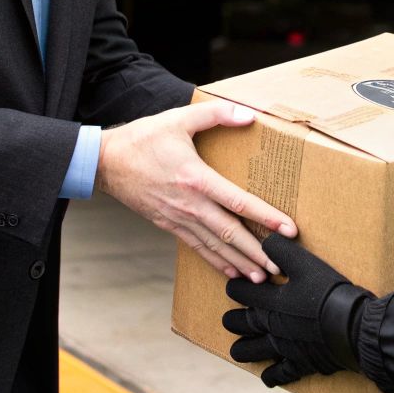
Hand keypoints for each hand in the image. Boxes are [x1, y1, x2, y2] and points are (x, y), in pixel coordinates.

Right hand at [96, 101, 296, 281]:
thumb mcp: (179, 119)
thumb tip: (249, 115)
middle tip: (281, 266)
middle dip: (258, 252)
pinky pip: (196, 247)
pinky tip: (230, 272)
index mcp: (196, 178)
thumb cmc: (142, 139)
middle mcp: (190, 204)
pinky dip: (215, 261)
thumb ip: (217, 114)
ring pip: (215, 246)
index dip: (266, 217)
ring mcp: (178, 218)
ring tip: (261, 278)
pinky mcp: (168, 225)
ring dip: (240, 263)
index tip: (288, 231)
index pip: (239, 202)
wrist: (104, 162)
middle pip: (230, 234)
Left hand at [223, 236, 377, 387]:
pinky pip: (276, 375)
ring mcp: (282, 348)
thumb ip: (281, 249)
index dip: (234, 287)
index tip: (235, 285)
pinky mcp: (298, 364)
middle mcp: (269, 326)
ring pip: (248, 353)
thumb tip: (264, 239)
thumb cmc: (330, 293)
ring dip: (243, 348)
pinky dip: (270, 375)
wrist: (353, 327)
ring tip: (242, 345)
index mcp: (269, 301)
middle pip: (237, 324)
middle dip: (232, 319)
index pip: (239, 292)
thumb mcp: (306, 263)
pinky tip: (268, 373)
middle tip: (233, 317)